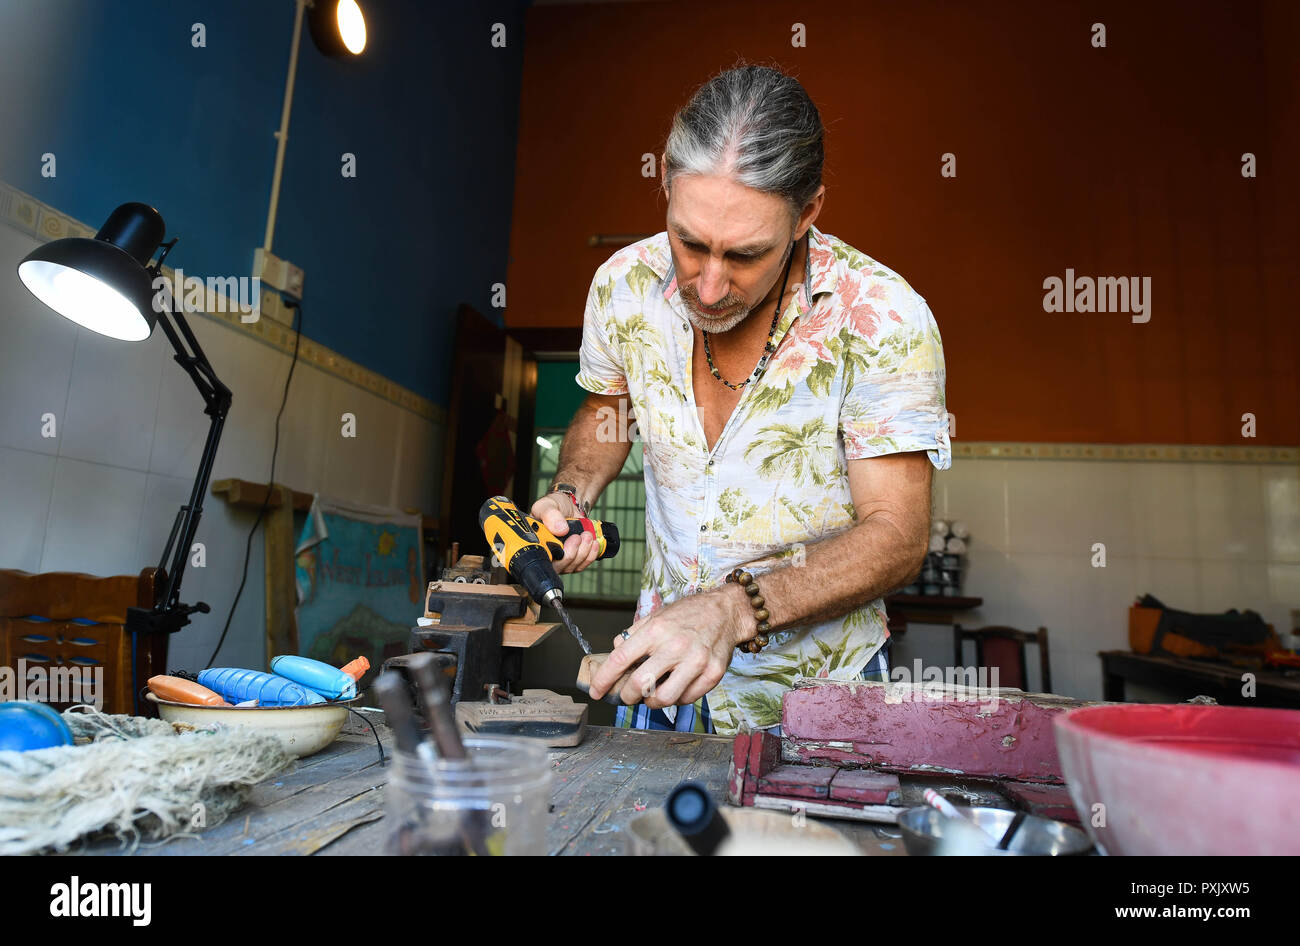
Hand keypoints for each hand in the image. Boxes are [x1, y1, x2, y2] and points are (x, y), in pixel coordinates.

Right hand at [530, 492, 599, 574]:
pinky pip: (583, 564)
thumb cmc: (555, 506)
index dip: (553, 558)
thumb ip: (550, 515)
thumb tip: (560, 529)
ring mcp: (562, 559)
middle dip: (572, 553)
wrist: (570, 505)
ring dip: (583, 552)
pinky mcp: (575, 559)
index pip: (540, 562)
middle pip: (559, 567)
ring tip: (587, 535)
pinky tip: (593, 543)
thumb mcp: (547, 505)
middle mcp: (547, 555)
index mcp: (535, 544)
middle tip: (578, 537)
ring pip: (573, 567)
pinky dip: (591, 555)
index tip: (562, 544)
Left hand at [590, 584, 750, 707]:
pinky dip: (676, 699)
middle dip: (627, 696)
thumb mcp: (655, 616)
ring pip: (664, 698)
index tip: (596, 691)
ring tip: (651, 694)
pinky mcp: (712, 674)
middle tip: (627, 695)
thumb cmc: (688, 614)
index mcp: (656, 630)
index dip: (603, 680)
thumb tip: (615, 651)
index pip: (620, 660)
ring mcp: (696, 661)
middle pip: (640, 685)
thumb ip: (632, 634)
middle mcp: (675, 646)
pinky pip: (687, 699)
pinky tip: (674, 688)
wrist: (725, 611)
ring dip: (651, 702)